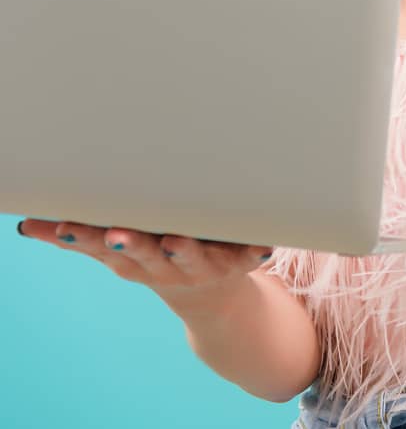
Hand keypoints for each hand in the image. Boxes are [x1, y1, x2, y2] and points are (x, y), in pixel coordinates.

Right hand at [15, 217, 274, 299]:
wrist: (213, 296)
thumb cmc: (157, 258)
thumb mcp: (118, 251)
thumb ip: (79, 235)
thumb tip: (28, 223)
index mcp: (133, 259)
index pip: (102, 248)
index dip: (85, 238)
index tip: (65, 226)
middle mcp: (165, 265)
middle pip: (145, 254)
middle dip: (131, 244)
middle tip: (118, 234)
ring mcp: (202, 266)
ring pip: (192, 257)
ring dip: (183, 251)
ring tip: (176, 240)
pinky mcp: (240, 261)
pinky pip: (250, 255)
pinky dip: (256, 251)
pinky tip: (264, 245)